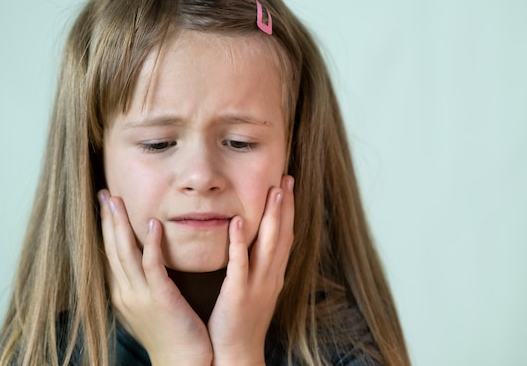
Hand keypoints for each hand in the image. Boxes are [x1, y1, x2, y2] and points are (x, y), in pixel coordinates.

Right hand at [99, 190, 212, 365]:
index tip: (106, 204)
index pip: (110, 254)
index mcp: (124, 293)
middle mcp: (126, 293)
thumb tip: (146, 260)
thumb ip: (147, 282)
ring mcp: (141, 296)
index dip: (106, 228)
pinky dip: (149, 244)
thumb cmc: (172, 333)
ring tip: (116, 200)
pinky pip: (152, 266)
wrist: (183, 362)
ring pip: (125, 254)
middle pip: (111, 249)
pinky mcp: (160, 298)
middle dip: (107, 220)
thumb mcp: (152, 305)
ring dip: (119, 225)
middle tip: (104, 193)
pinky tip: (151, 224)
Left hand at [207, 175, 294, 365]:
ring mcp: (257, 285)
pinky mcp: (238, 295)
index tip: (287, 185)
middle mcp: (271, 277)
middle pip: (283, 235)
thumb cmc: (241, 323)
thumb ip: (256, 266)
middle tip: (286, 177)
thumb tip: (254, 244)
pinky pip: (240, 264)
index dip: (288, 210)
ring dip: (273, 216)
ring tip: (274, 190)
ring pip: (269, 245)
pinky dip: (241, 242)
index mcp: (274, 275)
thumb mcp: (255, 291)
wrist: (237, 355)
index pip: (286, 236)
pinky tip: (239, 221)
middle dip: (286, 205)